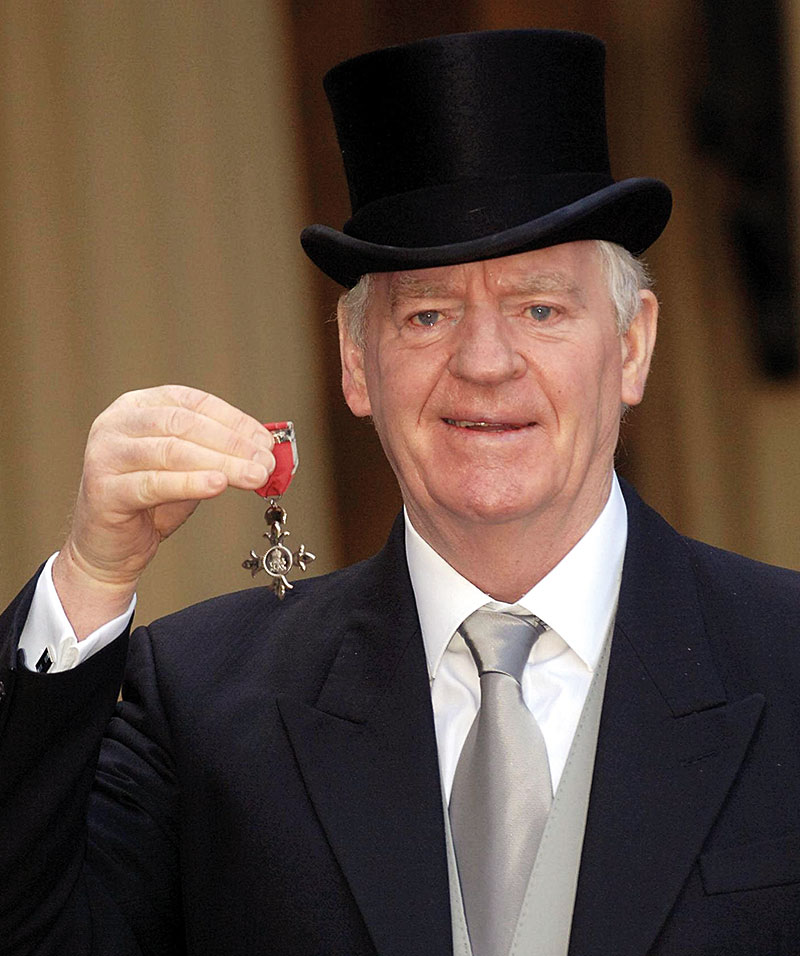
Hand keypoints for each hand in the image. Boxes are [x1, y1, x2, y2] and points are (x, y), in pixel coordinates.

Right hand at [52, 385, 274, 636]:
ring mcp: (105, 455)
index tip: (266, 440)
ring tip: (254, 475)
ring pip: (172, 451)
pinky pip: (154, 484)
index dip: (234, 419)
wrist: (108, 550)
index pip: (192, 403)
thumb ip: (218, 454)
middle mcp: (117, 424)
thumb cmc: (152, 503)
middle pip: (184, 424)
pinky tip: (218, 485)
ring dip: (222, 462)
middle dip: (232, 443)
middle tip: (266, 462)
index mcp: (138, 407)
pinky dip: (191, 483)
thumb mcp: (190, 469)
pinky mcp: (104, 490)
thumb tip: (266, 451)